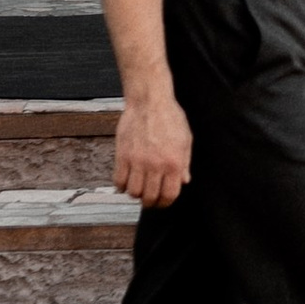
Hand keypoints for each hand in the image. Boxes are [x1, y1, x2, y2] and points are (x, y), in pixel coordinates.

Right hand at [113, 89, 191, 205]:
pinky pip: (119, 181)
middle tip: (149, 198)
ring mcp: (138, 161)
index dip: (165, 203)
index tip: (162, 202)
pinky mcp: (123, 156)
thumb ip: (185, 163)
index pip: (169, 195)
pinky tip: (126, 180)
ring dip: (135, 194)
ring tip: (138, 188)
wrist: (149, 101)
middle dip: (150, 202)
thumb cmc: (169, 117)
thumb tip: (184, 181)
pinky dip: (122, 185)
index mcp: (174, 163)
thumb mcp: (185, 139)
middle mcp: (156, 165)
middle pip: (149, 198)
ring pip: (133, 193)